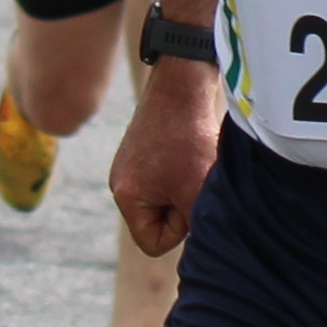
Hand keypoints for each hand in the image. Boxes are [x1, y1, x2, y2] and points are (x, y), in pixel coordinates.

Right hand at [109, 56, 221, 255]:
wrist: (183, 82)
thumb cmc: (189, 138)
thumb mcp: (195, 189)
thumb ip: (195, 224)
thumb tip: (203, 242)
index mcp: (125, 197)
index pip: (153, 243)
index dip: (180, 230)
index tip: (190, 199)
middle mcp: (123, 183)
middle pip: (160, 222)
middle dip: (184, 206)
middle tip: (196, 178)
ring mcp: (134, 166)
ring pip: (170, 198)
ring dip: (189, 186)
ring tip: (197, 162)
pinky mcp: (148, 151)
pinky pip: (170, 177)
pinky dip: (187, 169)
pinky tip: (195, 149)